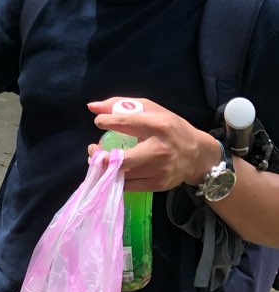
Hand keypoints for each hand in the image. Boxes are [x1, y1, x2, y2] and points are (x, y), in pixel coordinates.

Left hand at [87, 97, 221, 190]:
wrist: (198, 155)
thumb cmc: (171, 129)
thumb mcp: (152, 111)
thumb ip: (122, 105)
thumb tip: (92, 106)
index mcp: (159, 126)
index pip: (126, 123)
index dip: (107, 122)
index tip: (99, 122)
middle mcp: (159, 150)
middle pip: (121, 159)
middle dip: (101, 156)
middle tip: (94, 149)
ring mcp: (158, 170)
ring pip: (121, 174)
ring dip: (105, 167)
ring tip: (102, 159)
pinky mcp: (157, 185)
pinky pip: (127, 186)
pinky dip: (116, 178)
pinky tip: (115, 170)